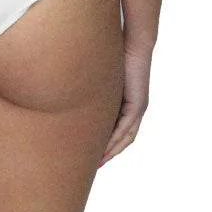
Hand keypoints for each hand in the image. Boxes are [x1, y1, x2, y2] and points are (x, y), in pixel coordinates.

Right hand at [98, 46, 151, 166]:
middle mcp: (136, 109)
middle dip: (110, 153)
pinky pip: (126, 129)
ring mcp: (138, 108)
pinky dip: (115, 141)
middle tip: (95, 166)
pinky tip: (105, 149)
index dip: (108, 144)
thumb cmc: (115, 56)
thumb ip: (93, 88)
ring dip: (112, 151)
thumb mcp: (101, 78)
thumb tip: (73, 90)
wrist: (132, 45)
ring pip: (126, 137)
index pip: (119, 130)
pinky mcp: (137, 106)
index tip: (94, 154)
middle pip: (124, 139)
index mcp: (127, 104)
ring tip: (98, 162)